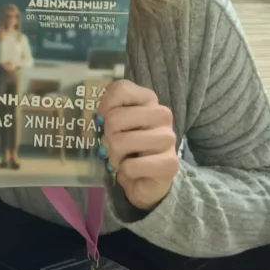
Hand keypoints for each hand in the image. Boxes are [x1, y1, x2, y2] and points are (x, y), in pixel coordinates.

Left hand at [98, 80, 179, 211]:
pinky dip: (125, 171)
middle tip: (113, 146)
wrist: (147, 179)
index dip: (104, 107)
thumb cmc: (128, 147)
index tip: (104, 120)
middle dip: (107, 137)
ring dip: (114, 156)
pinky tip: (133, 171)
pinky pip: (130, 166)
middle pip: (115, 118)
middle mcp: (162, 114)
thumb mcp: (115, 124)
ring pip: (121, 143)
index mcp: (148, 99)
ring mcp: (168, 138)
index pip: (119, 90)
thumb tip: (99, 118)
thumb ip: (106, 113)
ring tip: (122, 159)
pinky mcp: (170, 163)